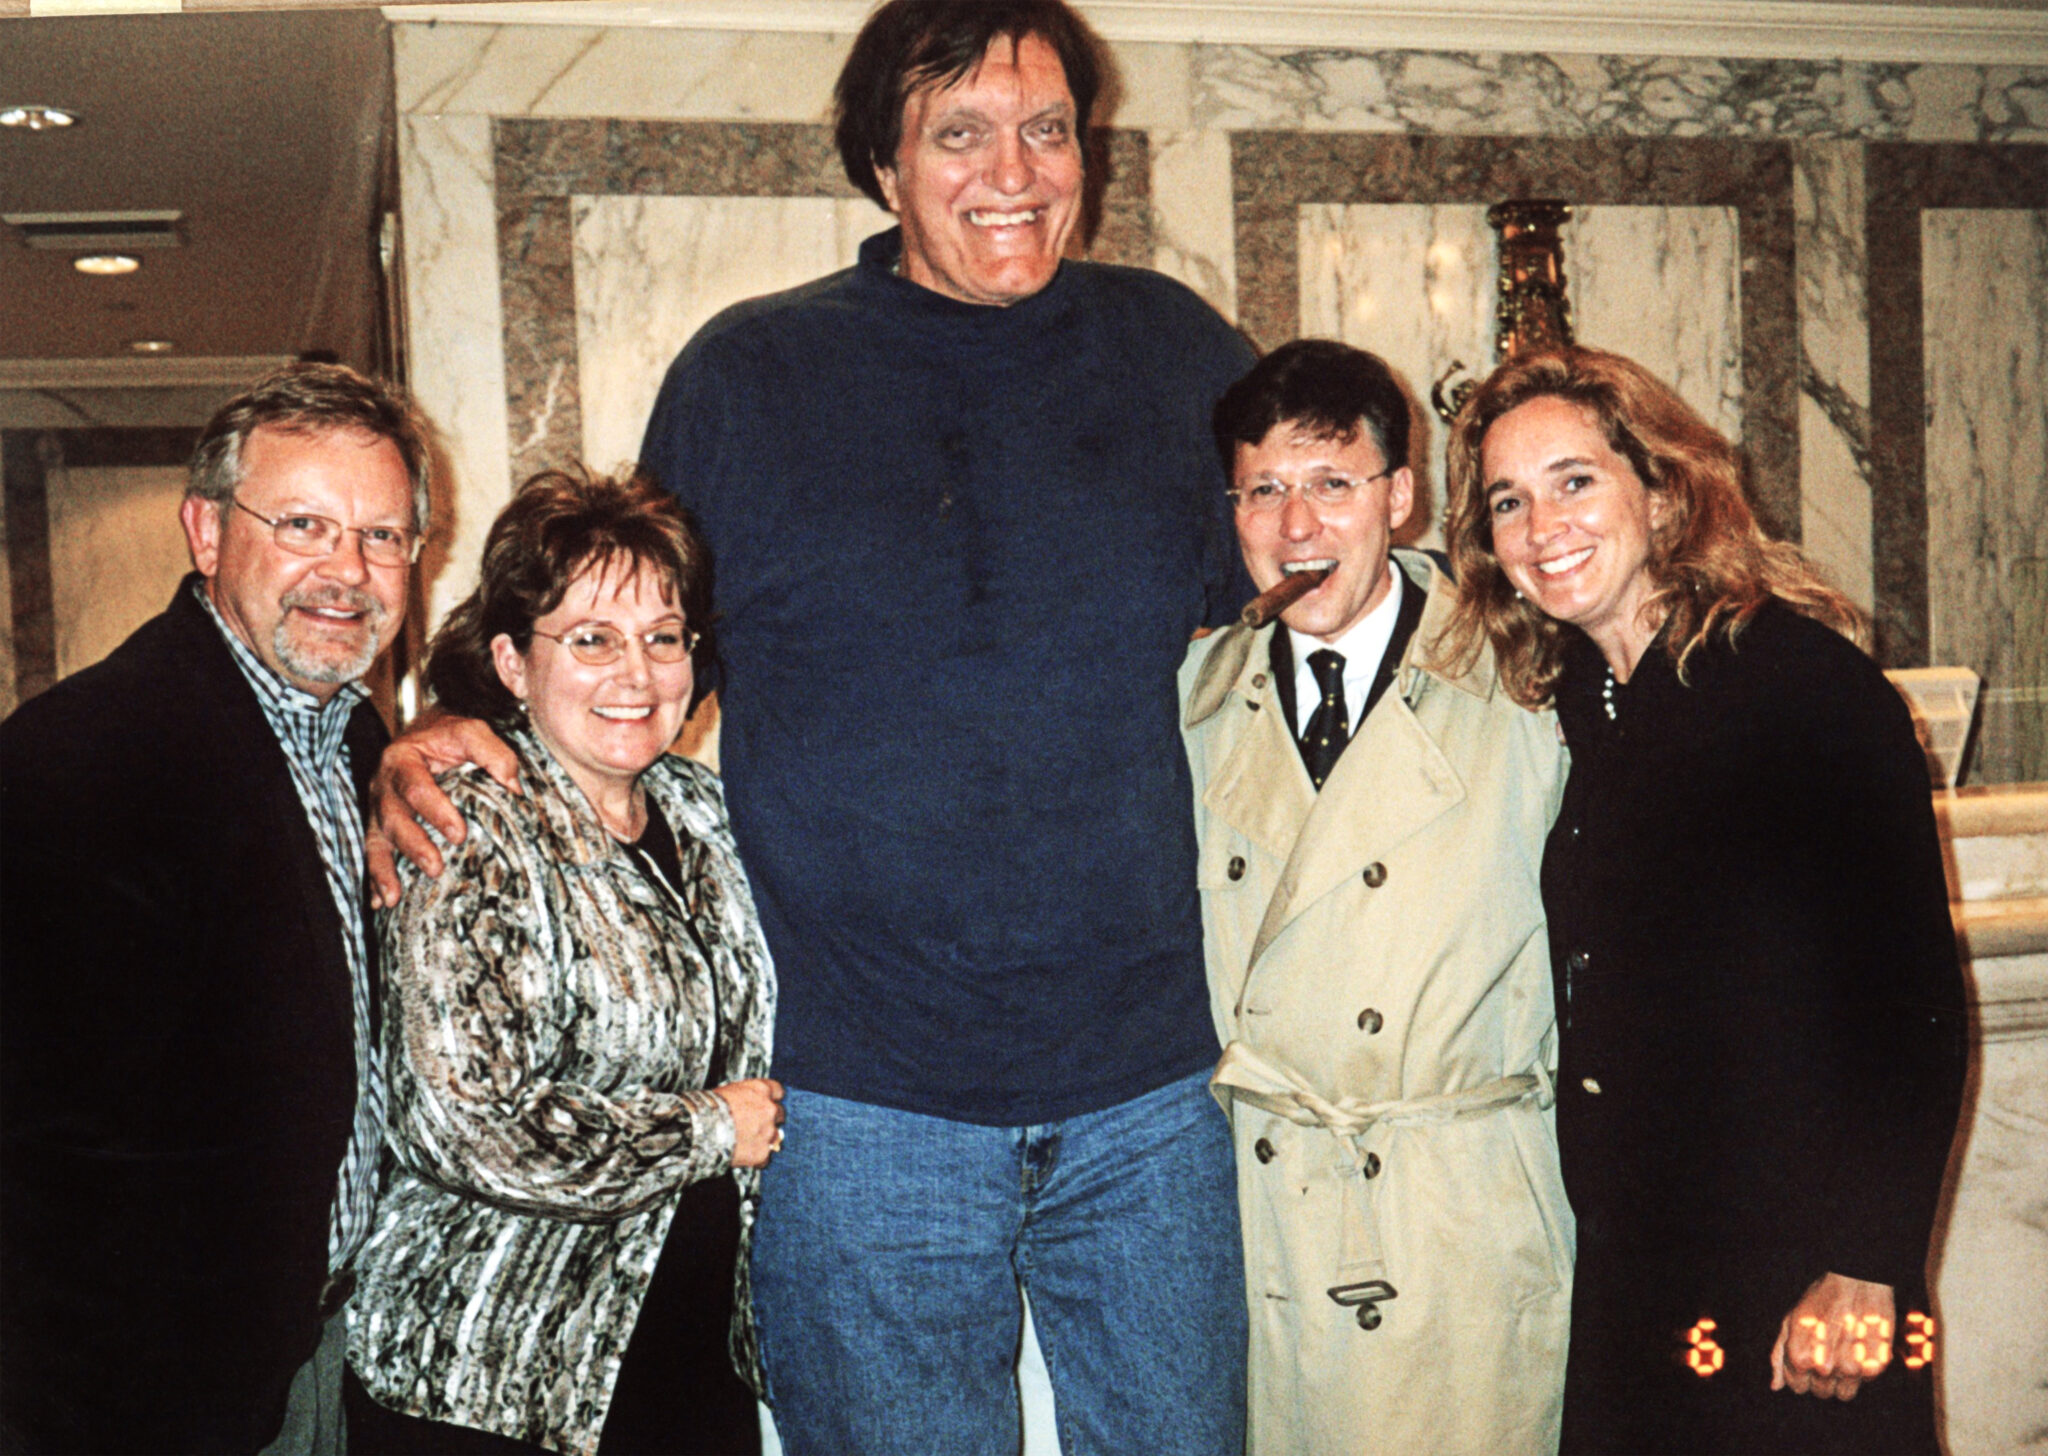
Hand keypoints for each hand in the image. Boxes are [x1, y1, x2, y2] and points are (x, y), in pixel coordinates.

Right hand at [366, 711, 520, 907]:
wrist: (425, 731)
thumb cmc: (449, 734)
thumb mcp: (472, 730)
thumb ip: (492, 752)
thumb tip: (513, 784)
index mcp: (402, 760)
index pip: (416, 788)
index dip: (436, 811)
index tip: (459, 834)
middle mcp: (384, 785)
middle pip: (392, 818)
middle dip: (413, 846)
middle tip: (436, 868)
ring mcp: (378, 807)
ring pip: (375, 840)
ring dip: (383, 870)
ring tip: (393, 898)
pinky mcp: (378, 823)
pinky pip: (373, 851)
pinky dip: (374, 877)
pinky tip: (379, 902)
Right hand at [713, 1078, 786, 1168]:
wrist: (701, 1129)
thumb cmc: (708, 1108)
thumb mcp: (727, 1092)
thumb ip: (744, 1097)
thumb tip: (744, 1103)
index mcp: (760, 1090)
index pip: (778, 1090)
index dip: (771, 1098)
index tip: (766, 1102)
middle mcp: (769, 1109)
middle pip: (779, 1113)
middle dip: (770, 1119)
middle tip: (755, 1124)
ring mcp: (767, 1131)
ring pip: (775, 1136)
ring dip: (765, 1138)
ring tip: (747, 1142)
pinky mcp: (762, 1152)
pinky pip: (765, 1157)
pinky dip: (756, 1158)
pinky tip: (744, 1156)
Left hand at [1771, 1272, 1896, 1399]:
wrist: (1857, 1283)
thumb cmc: (1821, 1301)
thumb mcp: (1790, 1322)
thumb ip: (1779, 1355)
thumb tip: (1776, 1386)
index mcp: (1800, 1357)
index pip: (1798, 1388)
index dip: (1803, 1375)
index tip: (1811, 1358)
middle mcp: (1825, 1368)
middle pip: (1822, 1393)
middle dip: (1823, 1378)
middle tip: (1828, 1353)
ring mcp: (1852, 1369)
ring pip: (1844, 1394)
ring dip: (1843, 1379)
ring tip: (1843, 1352)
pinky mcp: (1875, 1366)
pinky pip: (1865, 1382)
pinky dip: (1862, 1369)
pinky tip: (1858, 1347)